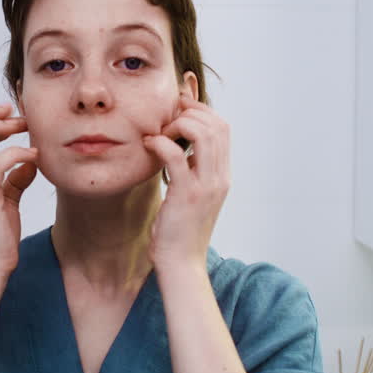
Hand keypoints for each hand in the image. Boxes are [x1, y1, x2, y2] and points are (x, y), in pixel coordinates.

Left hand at [141, 96, 230, 268]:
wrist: (181, 263)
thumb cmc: (180, 230)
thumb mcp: (191, 193)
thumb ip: (192, 169)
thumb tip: (181, 145)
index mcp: (222, 175)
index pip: (223, 128)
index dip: (202, 110)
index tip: (179, 108)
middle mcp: (220, 177)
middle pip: (217, 125)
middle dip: (191, 111)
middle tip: (167, 116)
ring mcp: (206, 186)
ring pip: (203, 134)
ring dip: (178, 124)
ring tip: (160, 132)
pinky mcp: (186, 195)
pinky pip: (176, 156)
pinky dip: (161, 143)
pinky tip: (149, 145)